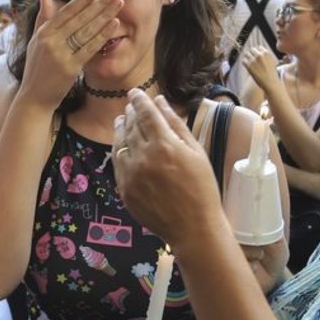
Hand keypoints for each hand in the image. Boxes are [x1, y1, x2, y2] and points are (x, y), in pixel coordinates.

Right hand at [17, 0, 124, 108]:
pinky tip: (114, 24)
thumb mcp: (35, 42)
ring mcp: (60, 54)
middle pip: (80, 17)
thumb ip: (43, 19)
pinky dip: (102, 35)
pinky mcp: (69, 68)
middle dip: (100, 1)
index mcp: (44, 32)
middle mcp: (50, 40)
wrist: (34, 98)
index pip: (68, 9)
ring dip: (105, 15)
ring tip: (119, 2)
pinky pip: (89, 48)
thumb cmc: (36, 70)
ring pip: (86, 30)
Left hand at [113, 91, 219, 246]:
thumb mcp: (196, 152)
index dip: (139, 100)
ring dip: (120, 129)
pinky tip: (122, 146)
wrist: (193, 227)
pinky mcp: (124, 189)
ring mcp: (131, 174)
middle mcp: (143, 157)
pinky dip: (118, 150)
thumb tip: (160, 102)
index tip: (135, 92)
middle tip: (130, 105)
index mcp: (164, 145)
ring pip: (120, 143)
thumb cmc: (202, 188)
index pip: (145, 113)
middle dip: (130, 113)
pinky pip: (117, 163)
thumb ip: (176, 124)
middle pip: (131, 126)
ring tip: (122, 120)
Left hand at [241, 45, 281, 94]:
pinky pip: (243, 60)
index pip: (258, 47)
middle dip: (251, 54)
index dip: (257, 52)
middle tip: (252, 59)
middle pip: (251, 49)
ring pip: (246, 54)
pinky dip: (244, 63)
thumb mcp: (272, 61)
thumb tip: (259, 52)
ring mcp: (254, 60)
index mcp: (266, 53)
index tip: (256, 56)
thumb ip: (266, 56)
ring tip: (249, 63)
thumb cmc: (272, 74)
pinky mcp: (249, 66)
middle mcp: (260, 55)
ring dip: (247, 58)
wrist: (271, 83)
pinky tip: (247, 66)